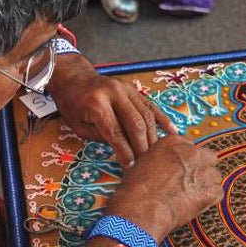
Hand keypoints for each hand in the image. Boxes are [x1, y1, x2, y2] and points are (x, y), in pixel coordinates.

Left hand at [47, 53, 177, 167]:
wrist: (74, 78)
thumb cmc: (73, 105)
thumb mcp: (79, 126)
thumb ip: (103, 137)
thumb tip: (126, 154)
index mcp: (96, 103)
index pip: (116, 133)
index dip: (125, 152)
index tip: (130, 168)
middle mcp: (114, 93)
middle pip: (136, 124)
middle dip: (142, 148)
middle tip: (147, 165)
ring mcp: (127, 89)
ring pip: (147, 116)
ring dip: (153, 137)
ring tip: (157, 155)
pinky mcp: (134, 89)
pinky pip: (151, 106)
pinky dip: (162, 120)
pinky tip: (172, 133)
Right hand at [105, 135, 223, 241]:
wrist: (141, 208)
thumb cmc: (135, 189)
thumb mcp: (143, 163)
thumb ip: (160, 159)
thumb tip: (163, 167)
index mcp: (174, 142)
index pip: (190, 148)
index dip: (186, 162)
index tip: (180, 172)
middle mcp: (192, 153)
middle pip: (208, 158)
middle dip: (201, 169)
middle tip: (188, 183)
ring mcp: (203, 171)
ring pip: (214, 176)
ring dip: (205, 185)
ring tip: (189, 197)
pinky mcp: (210, 191)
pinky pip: (217, 193)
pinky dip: (208, 200)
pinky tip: (193, 205)